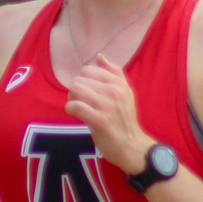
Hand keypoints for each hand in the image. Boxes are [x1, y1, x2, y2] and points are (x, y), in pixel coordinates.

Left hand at [65, 54, 152, 173]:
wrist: (131, 145)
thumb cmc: (125, 119)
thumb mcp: (125, 92)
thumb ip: (114, 73)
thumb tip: (99, 56)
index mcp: (119, 83)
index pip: (89, 70)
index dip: (83, 80)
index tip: (86, 91)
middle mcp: (114, 91)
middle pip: (79, 80)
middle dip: (75, 90)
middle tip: (80, 101)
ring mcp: (106, 105)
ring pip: (76, 90)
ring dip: (71, 98)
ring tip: (76, 106)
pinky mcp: (99, 120)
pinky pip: (75, 106)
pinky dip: (70, 108)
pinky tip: (74, 113)